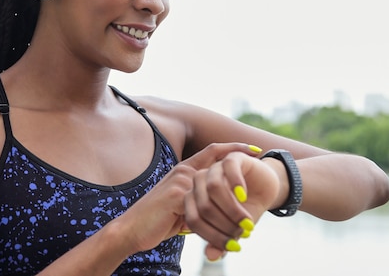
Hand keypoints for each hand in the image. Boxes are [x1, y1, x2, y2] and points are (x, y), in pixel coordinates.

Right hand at [116, 143, 261, 254]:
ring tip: (245, 233)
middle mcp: (183, 171)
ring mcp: (180, 183)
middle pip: (221, 173)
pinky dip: (218, 228)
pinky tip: (227, 240)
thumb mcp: (179, 207)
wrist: (130, 229)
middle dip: (242, 186)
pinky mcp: (177, 197)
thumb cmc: (155, 220)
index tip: (255, 150)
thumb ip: (196, 202)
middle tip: (258, 200)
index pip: (214, 151)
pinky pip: (205, 211)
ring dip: (233, 217)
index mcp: (185, 170)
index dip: (235, 148)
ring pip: (217, 196)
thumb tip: (216, 210)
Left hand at [183, 151, 280, 260]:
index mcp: (195, 198)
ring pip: (213, 187)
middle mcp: (201, 182)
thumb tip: (211, 257)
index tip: (232, 246)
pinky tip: (243, 196)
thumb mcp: (234, 228)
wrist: (267, 188)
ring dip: (231, 208)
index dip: (212, 236)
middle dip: (225, 224)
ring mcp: (215, 168)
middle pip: (203, 205)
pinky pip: (228, 168)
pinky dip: (235, 183)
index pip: (194, 219)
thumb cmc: (246, 208)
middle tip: (244, 233)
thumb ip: (221, 241)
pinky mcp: (231, 158)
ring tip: (247, 220)